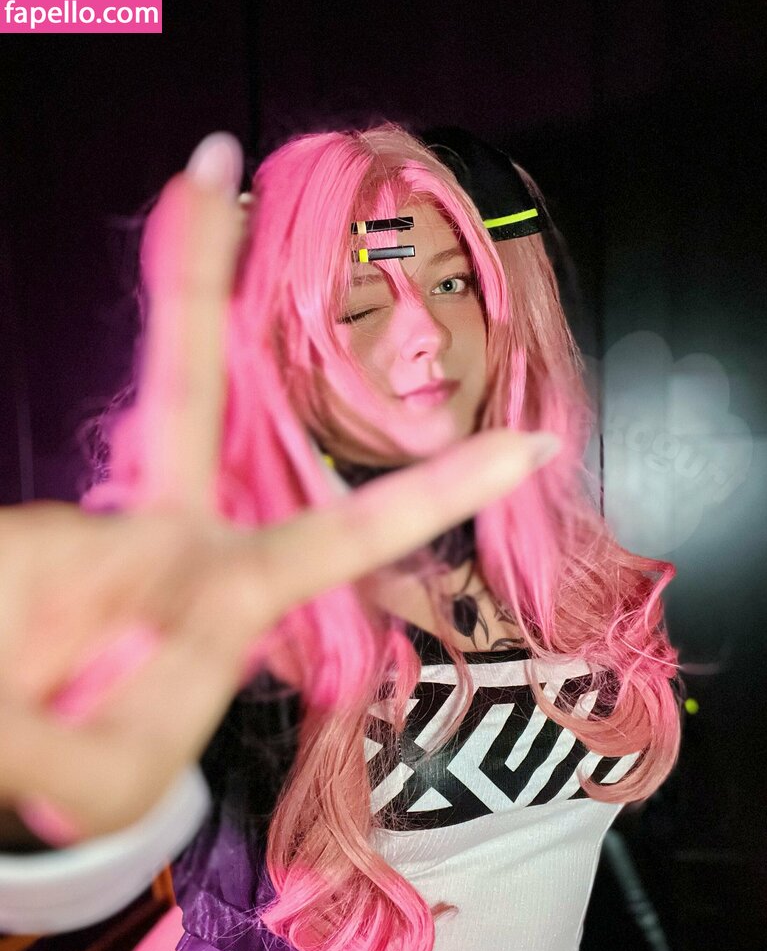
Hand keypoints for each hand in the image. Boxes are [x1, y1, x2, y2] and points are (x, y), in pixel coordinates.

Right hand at [0, 133, 560, 842]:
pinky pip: (17, 544)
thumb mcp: (97, 775)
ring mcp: (95, 526)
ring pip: (56, 519)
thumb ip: (80, 731)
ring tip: (22, 692)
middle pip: (187, 393)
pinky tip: (11, 656)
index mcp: (225, 592)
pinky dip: (6, 606)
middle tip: (210, 166)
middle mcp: (168, 538)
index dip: (434, 494)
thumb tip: (57, 616)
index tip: (530, 445)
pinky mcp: (31, 535)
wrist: (15, 785)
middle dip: (192, 282)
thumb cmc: (89, 778)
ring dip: (22, 608)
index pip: (343, 534)